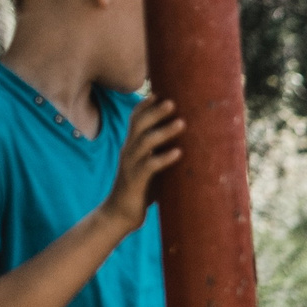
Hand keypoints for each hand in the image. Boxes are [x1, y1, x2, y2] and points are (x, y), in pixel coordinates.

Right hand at [102, 98, 183, 233]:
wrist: (120, 214)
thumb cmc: (140, 190)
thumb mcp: (151, 167)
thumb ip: (161, 153)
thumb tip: (186, 144)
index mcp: (132, 146)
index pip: (136, 120)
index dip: (146, 105)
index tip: (161, 92)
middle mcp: (129, 151)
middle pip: (139, 125)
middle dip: (155, 112)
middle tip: (172, 101)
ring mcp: (131, 165)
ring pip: (145, 142)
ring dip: (164, 131)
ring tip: (181, 123)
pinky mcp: (136, 181)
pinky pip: (150, 166)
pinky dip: (164, 158)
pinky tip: (178, 153)